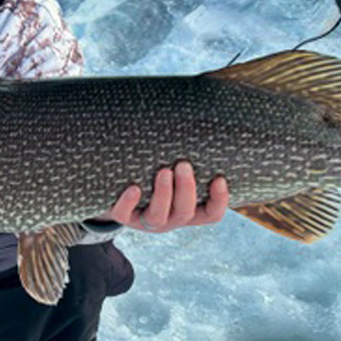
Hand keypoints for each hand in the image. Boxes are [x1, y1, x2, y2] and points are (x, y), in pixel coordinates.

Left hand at [106, 161, 228, 231]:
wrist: (120, 189)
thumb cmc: (156, 173)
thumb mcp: (174, 169)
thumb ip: (185, 157)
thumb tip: (198, 119)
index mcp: (187, 210)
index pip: (211, 214)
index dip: (219, 201)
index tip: (219, 179)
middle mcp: (170, 218)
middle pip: (184, 212)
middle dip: (186, 189)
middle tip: (184, 165)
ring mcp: (146, 221)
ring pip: (158, 216)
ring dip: (163, 194)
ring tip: (164, 171)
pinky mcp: (124, 218)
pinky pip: (124, 215)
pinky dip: (128, 202)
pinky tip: (133, 188)